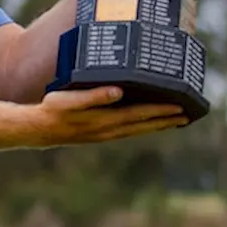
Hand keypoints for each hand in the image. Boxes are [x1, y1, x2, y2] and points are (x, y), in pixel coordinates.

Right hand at [29, 86, 186, 146]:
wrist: (38, 130)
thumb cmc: (53, 110)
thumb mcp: (69, 99)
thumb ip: (94, 96)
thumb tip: (118, 91)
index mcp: (106, 120)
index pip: (141, 114)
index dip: (161, 111)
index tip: (180, 108)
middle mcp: (109, 129)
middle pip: (144, 125)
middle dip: (166, 120)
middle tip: (187, 115)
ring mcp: (105, 134)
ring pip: (138, 130)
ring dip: (157, 125)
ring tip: (174, 121)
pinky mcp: (100, 134)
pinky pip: (128, 131)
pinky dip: (143, 127)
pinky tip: (146, 124)